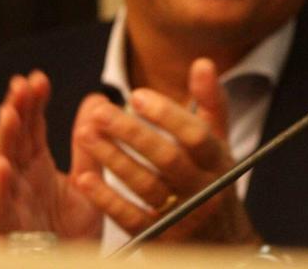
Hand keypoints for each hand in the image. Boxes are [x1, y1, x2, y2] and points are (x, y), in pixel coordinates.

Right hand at [0, 70, 102, 240]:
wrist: (72, 266)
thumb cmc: (74, 230)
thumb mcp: (88, 180)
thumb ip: (89, 145)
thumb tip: (96, 102)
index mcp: (35, 168)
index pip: (30, 129)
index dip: (31, 104)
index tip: (37, 78)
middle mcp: (20, 182)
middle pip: (13, 141)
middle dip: (15, 111)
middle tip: (22, 85)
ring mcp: (12, 204)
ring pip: (0, 168)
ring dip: (2, 141)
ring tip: (9, 114)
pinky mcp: (10, 229)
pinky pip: (1, 208)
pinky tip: (2, 167)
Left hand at [72, 58, 260, 243]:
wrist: (224, 244)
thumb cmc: (214, 181)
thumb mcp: (219, 143)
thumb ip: (211, 103)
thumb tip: (203, 63)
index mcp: (219, 162)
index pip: (197, 135)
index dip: (167, 114)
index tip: (136, 95)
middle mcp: (205, 190)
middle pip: (168, 158)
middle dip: (132, 133)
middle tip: (100, 112)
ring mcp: (183, 217)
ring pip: (146, 186)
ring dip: (113, 159)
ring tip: (85, 134)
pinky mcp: (160, 240)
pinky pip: (130, 219)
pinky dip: (106, 198)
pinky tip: (83, 178)